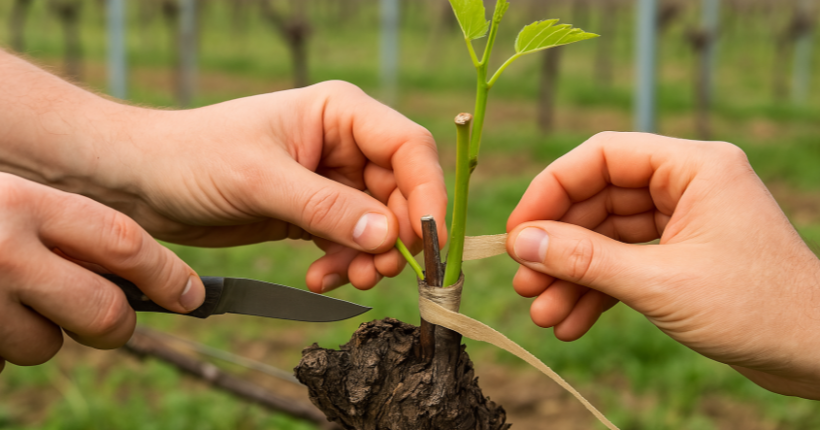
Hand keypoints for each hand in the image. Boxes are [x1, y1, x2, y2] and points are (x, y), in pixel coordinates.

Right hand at [0, 173, 203, 371]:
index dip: (166, 274)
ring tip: (9, 298)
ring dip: (40, 332)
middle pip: (103, 313)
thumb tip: (140, 274)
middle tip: (107, 318)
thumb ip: (62, 225)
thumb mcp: (13, 199)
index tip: (190, 295)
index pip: (123, 243)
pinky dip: (0, 343)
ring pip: (44, 345)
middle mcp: (5, 251)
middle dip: (115, 325)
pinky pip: (1, 360)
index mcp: (27, 204)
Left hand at [119, 81, 445, 291]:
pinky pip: (349, 242)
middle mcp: (344, 143)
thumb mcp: (260, 179)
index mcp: (340, 112)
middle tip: (379, 272)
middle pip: (401, 192)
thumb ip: (327, 208)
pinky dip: (342, 264)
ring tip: (348, 280)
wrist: (142, 182)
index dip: (429, 193)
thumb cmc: (193, 157)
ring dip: (369, 257)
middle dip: (395, 236)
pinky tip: (318, 278)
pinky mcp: (314, 211)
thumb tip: (389, 236)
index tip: (428, 240)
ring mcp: (331, 180)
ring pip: (379, 224)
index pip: (409, 147)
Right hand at [505, 132, 819, 398]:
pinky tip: (572, 323)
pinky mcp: (683, 256)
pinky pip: (626, 263)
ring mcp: (684, 222)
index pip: (601, 157)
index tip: (519, 231)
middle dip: (559, 247)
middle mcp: (687, 185)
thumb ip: (586, 260)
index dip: (551, 190)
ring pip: (608, 238)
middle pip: (598, 201)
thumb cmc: (758, 309)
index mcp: (693, 167)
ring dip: (573, 276)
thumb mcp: (660, 283)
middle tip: (525, 283)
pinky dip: (598, 291)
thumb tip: (522, 243)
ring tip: (544, 315)